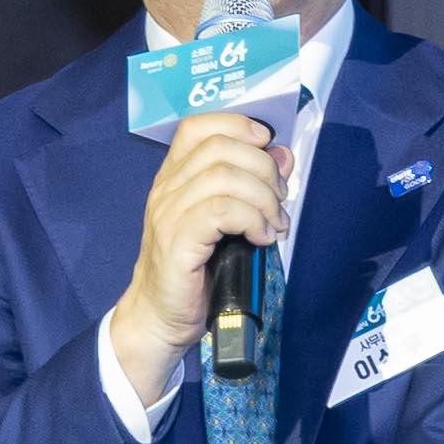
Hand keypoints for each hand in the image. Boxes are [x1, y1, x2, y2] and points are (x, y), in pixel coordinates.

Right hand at [107, 111, 291, 395]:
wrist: (160, 318)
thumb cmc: (195, 271)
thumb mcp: (227, 221)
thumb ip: (251, 185)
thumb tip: (283, 155)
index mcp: (173, 177)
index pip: (197, 126)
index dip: (238, 125)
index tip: (268, 146)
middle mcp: (166, 189)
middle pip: (221, 148)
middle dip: (263, 169)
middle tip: (279, 201)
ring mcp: (168, 215)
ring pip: (225, 178)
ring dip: (263, 198)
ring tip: (274, 224)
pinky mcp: (177, 242)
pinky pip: (221, 212)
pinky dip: (252, 219)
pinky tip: (262, 237)